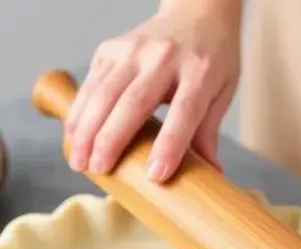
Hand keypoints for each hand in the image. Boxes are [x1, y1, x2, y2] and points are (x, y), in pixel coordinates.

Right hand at [66, 0, 242, 181]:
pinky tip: (73, 135)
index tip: (156, 175)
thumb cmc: (212, 58)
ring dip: (87, 128)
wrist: (196, 11)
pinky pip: (91, 83)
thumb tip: (213, 174)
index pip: (184, 113)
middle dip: (111, 139)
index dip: (169, 146)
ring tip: (79, 160)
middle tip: (98, 170)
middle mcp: (163, 58)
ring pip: (104, 92)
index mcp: (200, 72)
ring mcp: (133, 50)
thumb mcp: (222, 92)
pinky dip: (80, 111)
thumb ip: (210, 132)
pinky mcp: (111, 48)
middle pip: (133, 102)